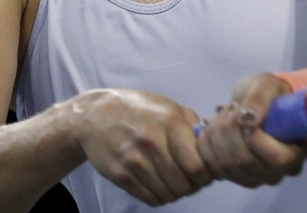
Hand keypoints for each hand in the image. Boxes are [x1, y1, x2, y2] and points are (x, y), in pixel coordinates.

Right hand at [69, 88, 213, 205]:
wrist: (94, 116)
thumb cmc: (138, 109)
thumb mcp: (168, 106)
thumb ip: (191, 124)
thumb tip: (212, 144)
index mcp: (170, 122)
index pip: (197, 165)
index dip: (207, 174)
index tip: (207, 172)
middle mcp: (152, 142)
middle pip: (184, 184)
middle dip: (193, 186)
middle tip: (193, 179)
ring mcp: (134, 160)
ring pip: (168, 194)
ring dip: (177, 192)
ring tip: (176, 180)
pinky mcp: (121, 175)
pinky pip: (150, 199)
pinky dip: (160, 196)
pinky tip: (160, 184)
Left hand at [195, 73, 306, 186]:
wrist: (256, 104)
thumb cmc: (270, 94)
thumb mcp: (267, 85)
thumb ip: (259, 99)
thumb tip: (247, 119)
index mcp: (301, 149)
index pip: (277, 158)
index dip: (254, 139)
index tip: (241, 114)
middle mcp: (283, 170)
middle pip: (247, 162)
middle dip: (229, 131)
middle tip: (230, 108)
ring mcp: (260, 177)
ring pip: (228, 165)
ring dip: (216, 135)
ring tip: (222, 114)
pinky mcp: (240, 178)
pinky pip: (216, 168)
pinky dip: (207, 146)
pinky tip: (213, 129)